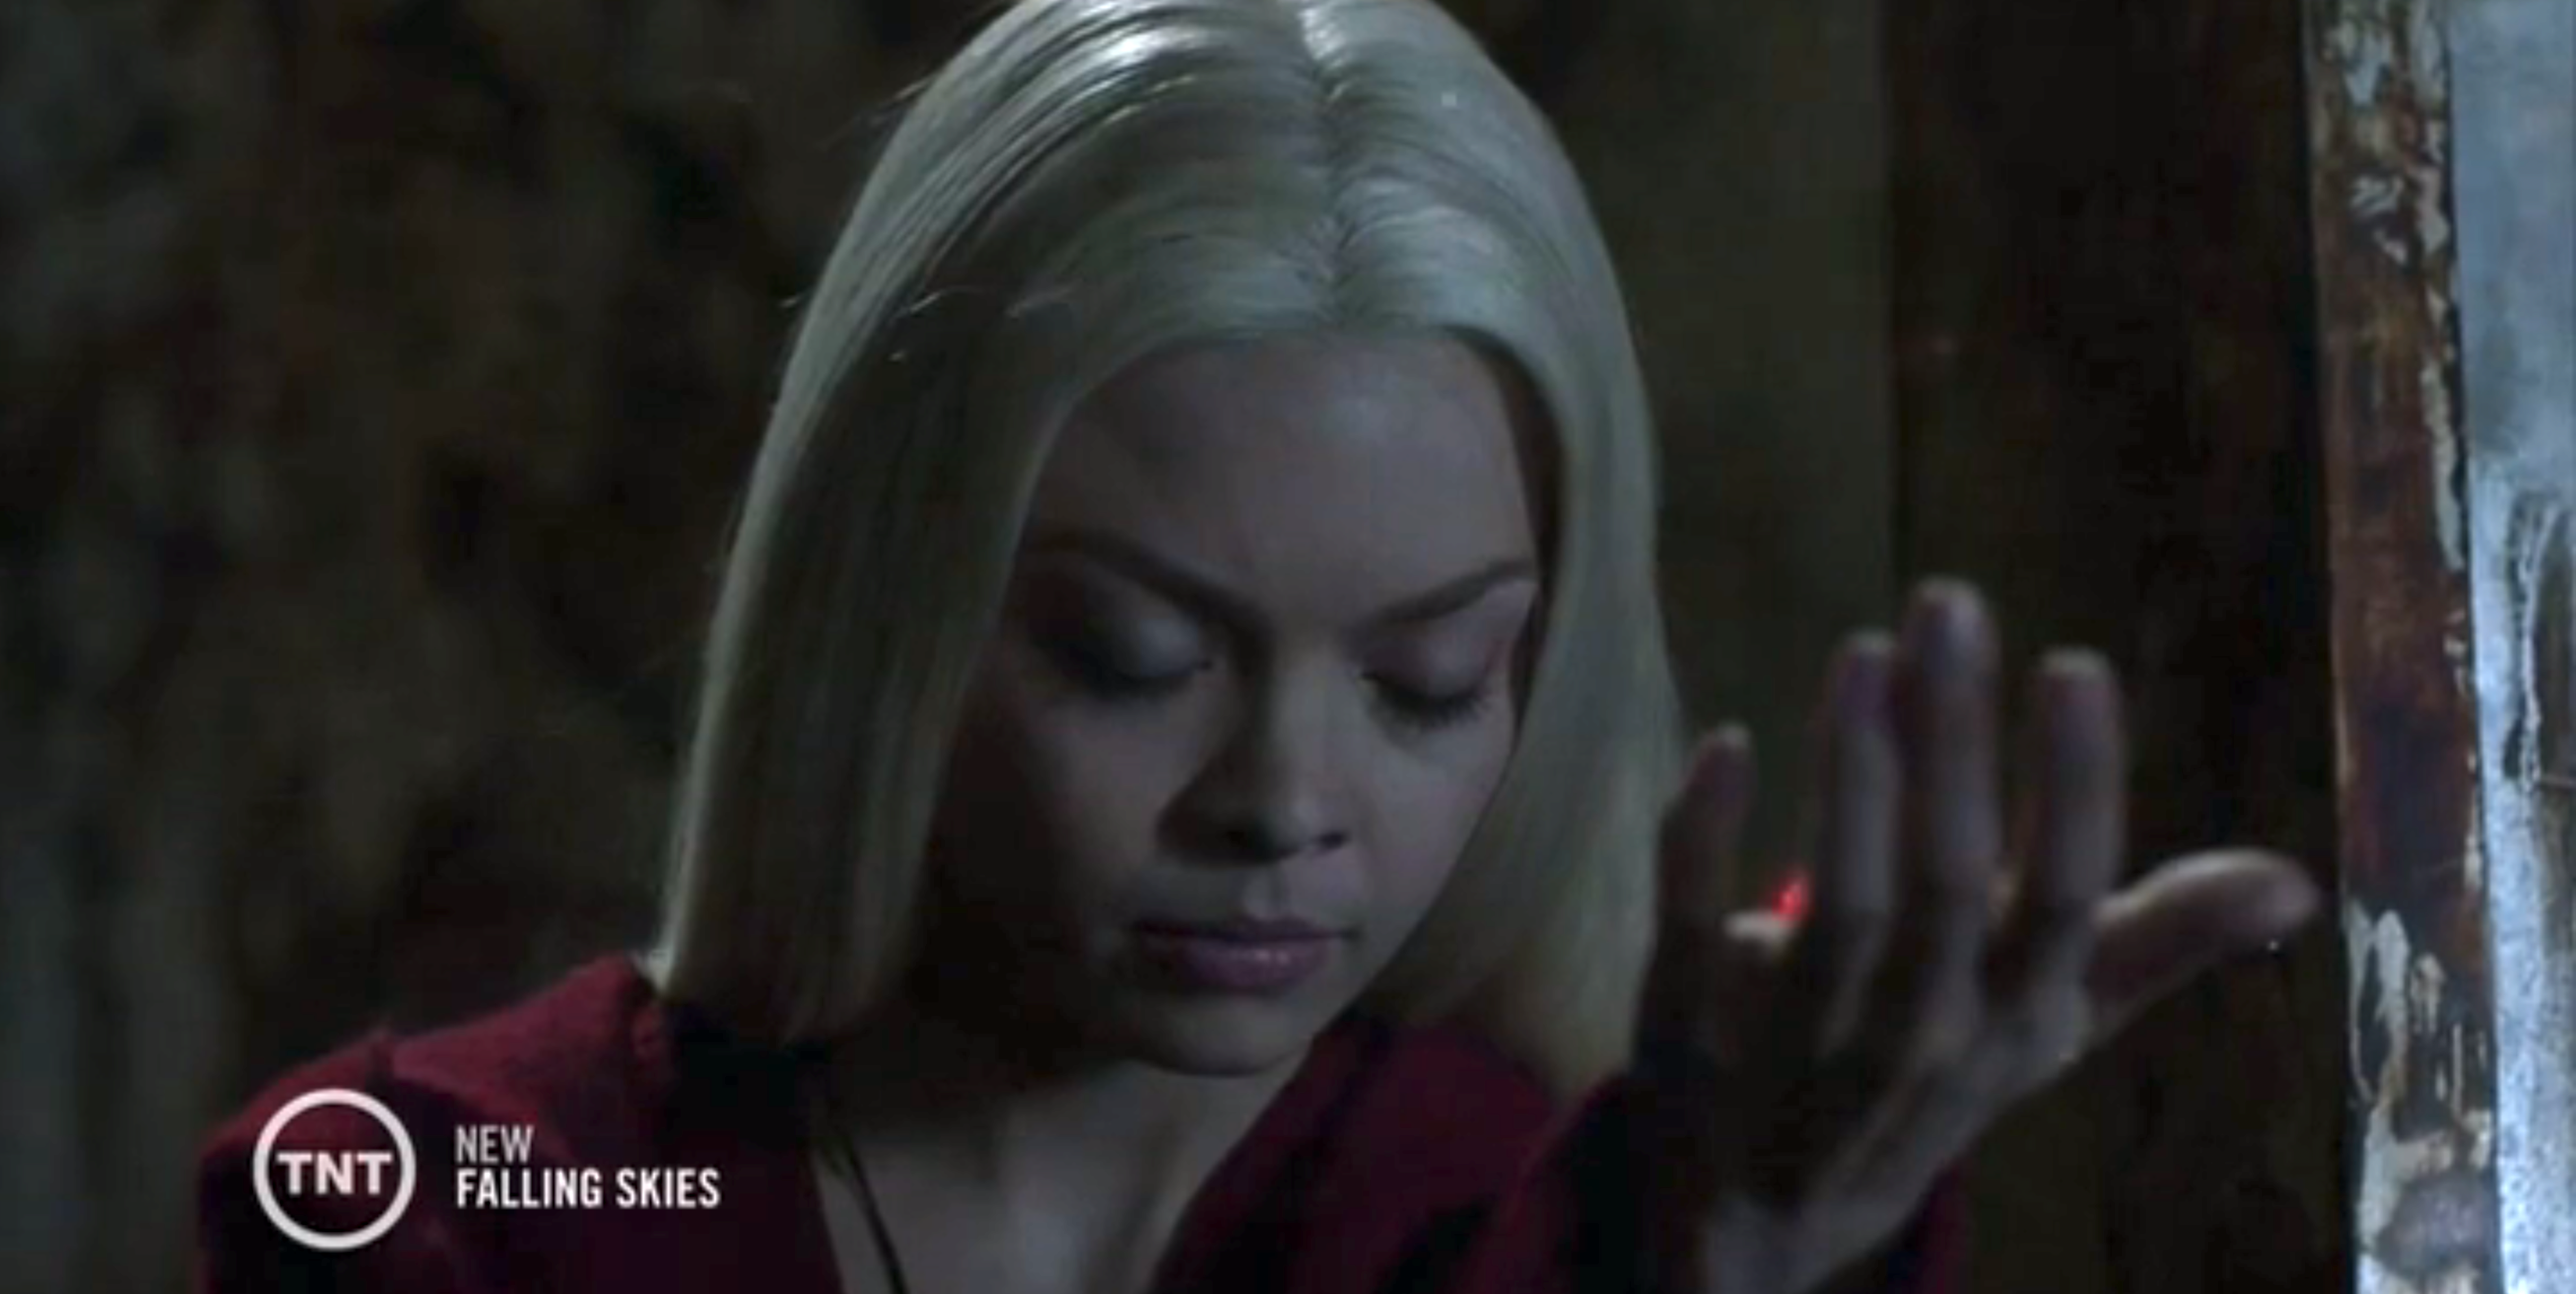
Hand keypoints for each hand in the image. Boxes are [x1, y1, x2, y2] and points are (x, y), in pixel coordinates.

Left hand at [1630, 580, 2320, 1293]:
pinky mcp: (1684, 1016)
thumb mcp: (2047, 1028)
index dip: (2073, 791)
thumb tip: (2297, 883)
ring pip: (1835, 903)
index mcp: (2013, 1018)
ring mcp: (1797, 1031)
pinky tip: (1727, 742)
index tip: (2073, 664)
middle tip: (1949, 601)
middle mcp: (1919, 1033)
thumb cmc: (1927, 1078)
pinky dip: (1705, 836)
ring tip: (1864, 649)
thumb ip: (2158, 944)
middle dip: (1951, 742)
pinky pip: (1692, 921)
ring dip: (1849, 772)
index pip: (2060, 903)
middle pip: (1944, 883)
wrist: (1763, 1216)